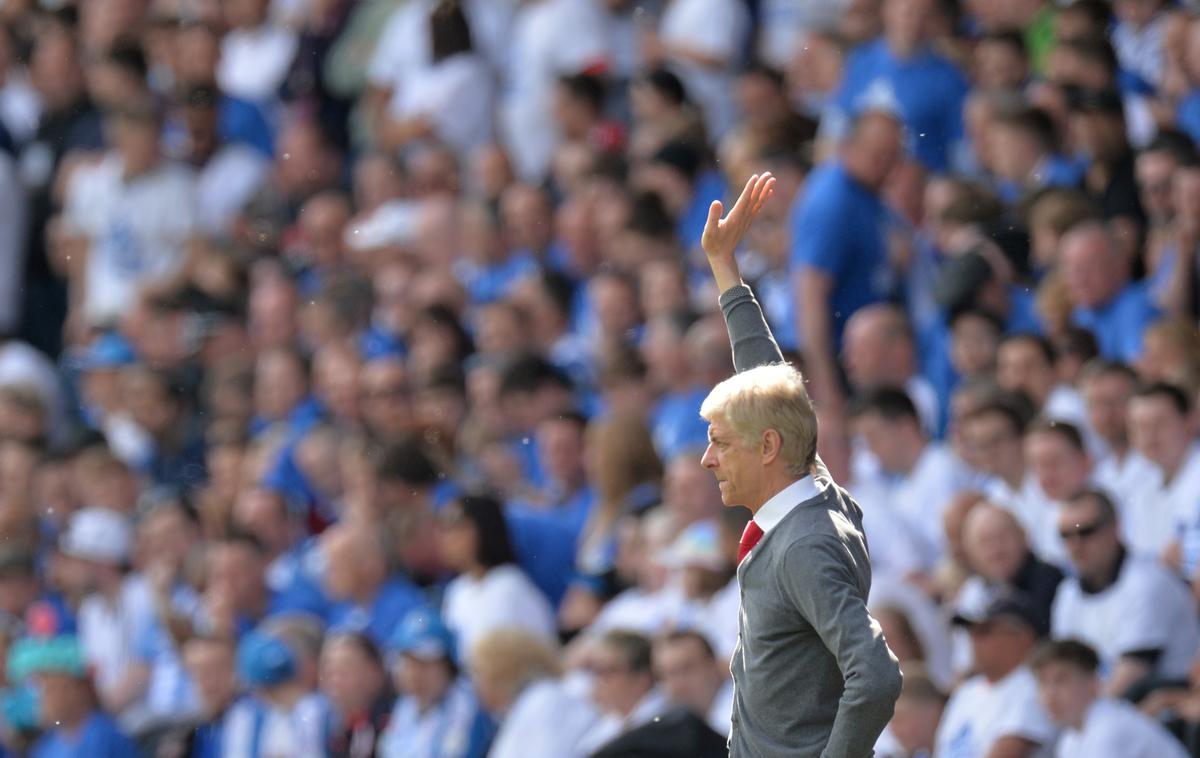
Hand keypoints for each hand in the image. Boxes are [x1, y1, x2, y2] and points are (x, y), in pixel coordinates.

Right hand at [701, 172, 774, 291]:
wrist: (721, 257)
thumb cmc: (712, 244)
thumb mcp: (709, 230)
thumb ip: (713, 216)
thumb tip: (716, 202)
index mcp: (735, 218)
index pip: (744, 200)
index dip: (749, 188)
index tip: (755, 177)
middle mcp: (743, 218)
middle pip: (754, 199)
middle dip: (761, 186)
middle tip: (769, 174)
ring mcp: (746, 220)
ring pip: (758, 202)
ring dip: (765, 190)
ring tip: (772, 179)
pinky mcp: (746, 222)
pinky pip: (757, 208)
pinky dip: (764, 199)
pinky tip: (769, 193)